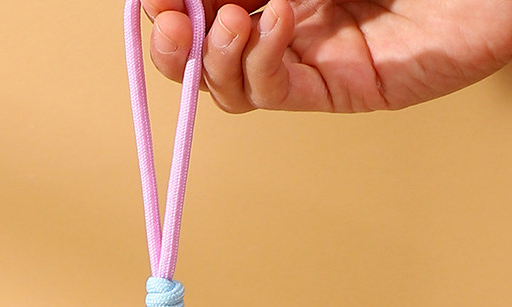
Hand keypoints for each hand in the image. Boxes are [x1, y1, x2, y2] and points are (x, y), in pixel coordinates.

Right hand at [141, 0, 511, 111]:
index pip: (203, 2)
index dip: (168, 2)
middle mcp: (290, 17)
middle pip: (201, 49)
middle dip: (173, 37)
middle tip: (170, 20)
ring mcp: (315, 55)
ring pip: (228, 84)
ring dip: (210, 55)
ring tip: (226, 20)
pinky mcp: (342, 89)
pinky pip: (274, 93)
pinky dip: (257, 63)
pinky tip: (272, 22)